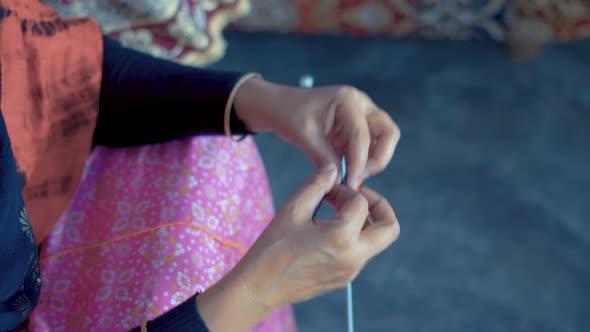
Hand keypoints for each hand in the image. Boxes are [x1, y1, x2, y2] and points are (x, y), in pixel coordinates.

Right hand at [196, 167, 399, 330]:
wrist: (259, 288)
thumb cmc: (272, 249)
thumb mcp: (293, 210)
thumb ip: (317, 185)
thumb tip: (332, 170)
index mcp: (342, 238)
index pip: (360, 203)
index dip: (345, 190)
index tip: (327, 190)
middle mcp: (354, 257)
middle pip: (390, 229)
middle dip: (380, 206)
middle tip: (358, 197)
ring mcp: (351, 271)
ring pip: (376, 242)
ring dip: (365, 222)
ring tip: (337, 212)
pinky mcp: (344, 278)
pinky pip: (361, 253)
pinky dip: (354, 236)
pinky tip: (328, 229)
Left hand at [235, 78, 400, 186]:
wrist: (279, 107)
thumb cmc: (288, 114)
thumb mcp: (303, 135)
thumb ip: (323, 158)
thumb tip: (341, 181)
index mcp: (348, 99)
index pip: (362, 135)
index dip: (359, 162)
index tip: (351, 183)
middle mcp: (361, 105)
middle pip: (388, 133)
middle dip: (378, 158)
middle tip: (358, 177)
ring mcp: (362, 116)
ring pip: (383, 141)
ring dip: (372, 161)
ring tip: (350, 176)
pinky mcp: (357, 130)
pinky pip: (369, 148)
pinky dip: (362, 162)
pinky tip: (346, 174)